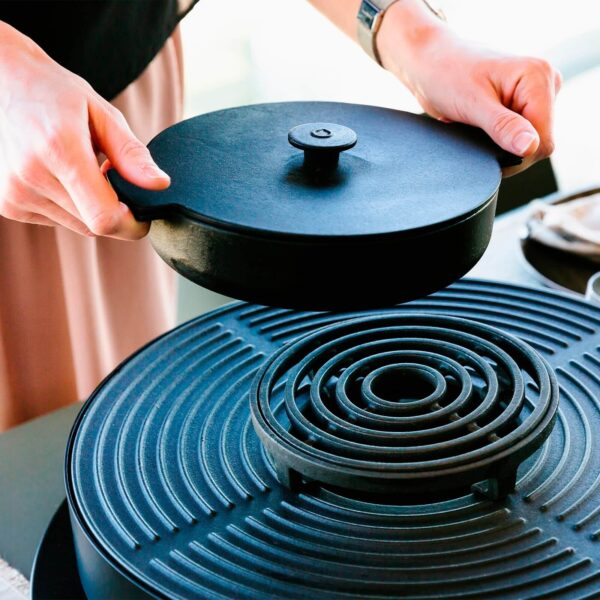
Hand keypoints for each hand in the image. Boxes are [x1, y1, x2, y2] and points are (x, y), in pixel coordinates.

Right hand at [0, 22, 169, 238]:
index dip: (131, 224)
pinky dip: (71, 207)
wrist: (5, 83)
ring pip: (79, 226)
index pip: (103, 217)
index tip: (143, 213)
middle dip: (114, 211)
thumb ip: (132, 154)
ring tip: (82, 170)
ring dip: (91, 208)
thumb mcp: (103, 115)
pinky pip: (59, 221)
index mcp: (59, 149)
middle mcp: (31, 175)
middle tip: (110, 177)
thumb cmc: (59, 95)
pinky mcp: (8, 204)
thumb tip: (160, 185)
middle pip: (94, 225)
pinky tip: (62, 176)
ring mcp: (14, 193)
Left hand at [378, 4, 560, 174]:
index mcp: (538, 78)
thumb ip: (504, 126)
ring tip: (476, 130)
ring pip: (528, 141)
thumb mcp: (473, 104)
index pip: (543, 139)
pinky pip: (518, 135)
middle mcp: (542, 84)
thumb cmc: (446, 74)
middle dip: (509, 150)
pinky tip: (480, 130)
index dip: (519, 156)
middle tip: (477, 138)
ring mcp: (532, 96)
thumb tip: (530, 147)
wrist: (428, 63)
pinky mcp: (520, 105)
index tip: (488, 155)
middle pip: (538, 142)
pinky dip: (499, 140)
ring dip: (502, 145)